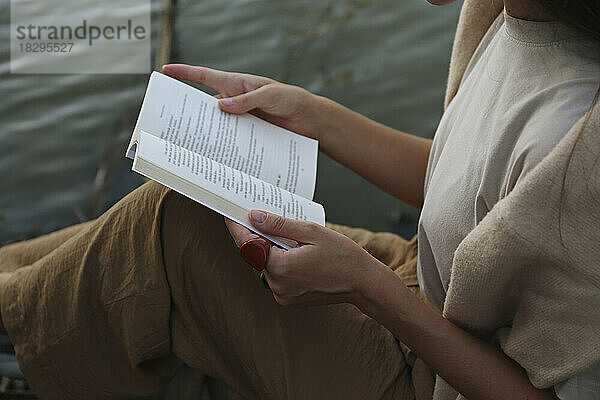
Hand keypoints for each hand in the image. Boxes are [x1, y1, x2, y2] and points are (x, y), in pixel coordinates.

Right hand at [162, 64, 322, 139]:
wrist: (309, 119)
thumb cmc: (291, 99)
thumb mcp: (269, 95)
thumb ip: (246, 101)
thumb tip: (219, 106)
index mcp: (237, 85)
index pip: (206, 77)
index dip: (185, 73)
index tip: (166, 71)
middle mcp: (235, 101)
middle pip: (206, 106)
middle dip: (190, 113)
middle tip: (173, 123)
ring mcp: (241, 118)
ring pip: (217, 126)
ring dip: (207, 134)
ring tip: (191, 145)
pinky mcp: (249, 134)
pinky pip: (232, 139)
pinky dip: (224, 146)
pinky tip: (216, 157)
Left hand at [225, 211, 387, 306]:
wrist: (362, 282)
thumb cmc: (342, 255)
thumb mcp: (311, 232)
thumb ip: (279, 225)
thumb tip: (255, 216)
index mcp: (282, 267)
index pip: (248, 245)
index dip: (237, 228)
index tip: (229, 215)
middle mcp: (278, 285)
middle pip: (255, 255)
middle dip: (256, 237)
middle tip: (259, 217)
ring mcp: (282, 294)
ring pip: (265, 265)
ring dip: (269, 250)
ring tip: (283, 234)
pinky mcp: (287, 299)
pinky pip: (275, 276)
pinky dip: (278, 262)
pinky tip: (292, 251)